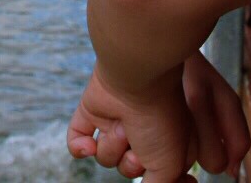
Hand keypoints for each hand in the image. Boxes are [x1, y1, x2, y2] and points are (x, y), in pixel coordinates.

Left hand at [67, 54, 248, 179]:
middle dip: (131, 163)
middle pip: (129, 170)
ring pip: (105, 157)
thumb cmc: (161, 120)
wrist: (138, 78)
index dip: (160, 179)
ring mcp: (116, 123)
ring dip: (112, 146)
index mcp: (168, 144)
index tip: (173, 180)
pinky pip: (77, 141)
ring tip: (122, 127)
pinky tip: (88, 143)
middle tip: (140, 145)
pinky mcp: (93, 113)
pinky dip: (80, 146)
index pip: (160, 174)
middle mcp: (143, 134)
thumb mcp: (170, 167)